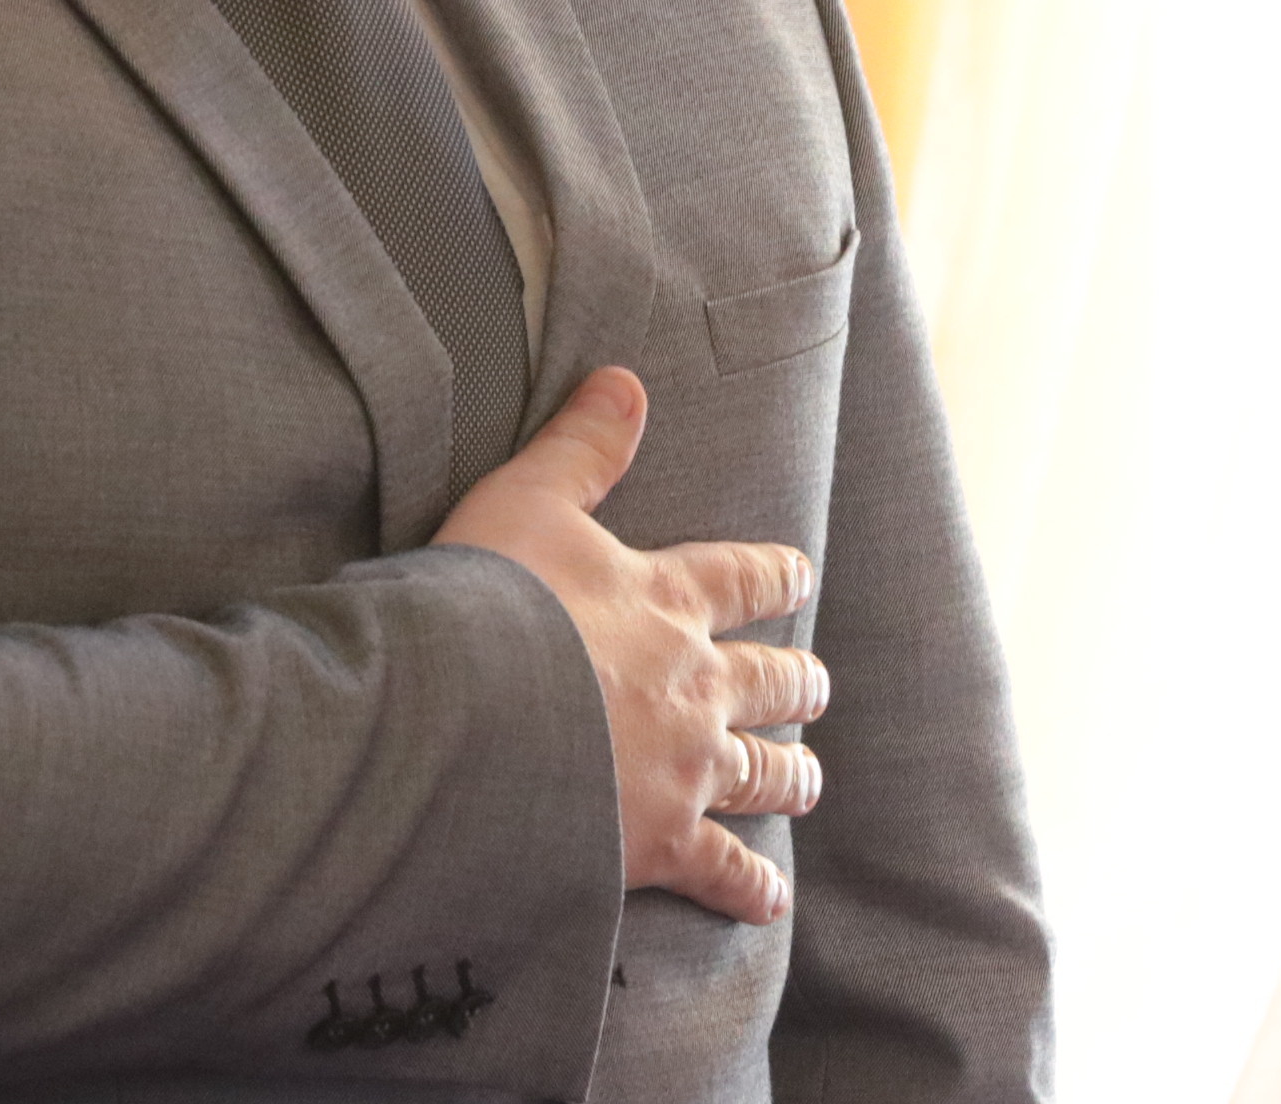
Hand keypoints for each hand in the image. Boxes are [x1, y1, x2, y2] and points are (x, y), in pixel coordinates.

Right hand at [433, 366, 825, 924]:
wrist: (466, 718)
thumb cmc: (485, 602)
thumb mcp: (525, 500)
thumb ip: (581, 447)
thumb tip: (626, 381)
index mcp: (668, 599)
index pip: (744, 578)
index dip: (775, 575)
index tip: (799, 574)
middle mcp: (696, 684)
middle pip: (772, 682)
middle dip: (797, 683)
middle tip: (815, 685)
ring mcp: (686, 768)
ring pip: (765, 773)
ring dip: (791, 774)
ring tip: (807, 778)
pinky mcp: (663, 842)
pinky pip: (726, 871)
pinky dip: (752, 888)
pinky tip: (771, 899)